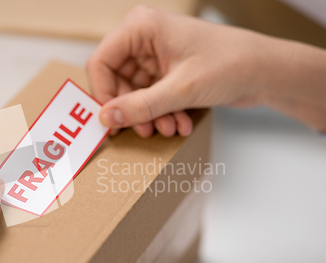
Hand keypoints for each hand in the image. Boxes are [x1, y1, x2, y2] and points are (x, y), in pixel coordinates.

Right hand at [86, 6, 325, 135]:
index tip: (111, 121)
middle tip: (145, 130)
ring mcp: (154, 56)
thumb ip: (140, 106)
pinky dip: (160, 113)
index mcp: (141, 27)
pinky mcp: (165, 71)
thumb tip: (105, 119)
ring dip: (149, 116)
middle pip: (115, 81)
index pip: (101, 62)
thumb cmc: (230, 63)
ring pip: (133, 94)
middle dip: (132, 110)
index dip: (102, 94)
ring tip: (170, 128)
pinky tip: (180, 123)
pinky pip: (149, 97)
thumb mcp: (180, 90)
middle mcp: (143, 39)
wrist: (265, 70)